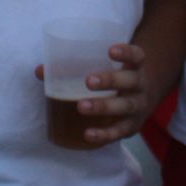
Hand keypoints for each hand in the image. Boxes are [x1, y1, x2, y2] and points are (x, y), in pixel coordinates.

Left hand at [32, 43, 148, 147]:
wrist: (144, 99)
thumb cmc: (116, 79)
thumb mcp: (104, 68)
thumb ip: (75, 66)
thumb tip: (41, 71)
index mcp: (134, 67)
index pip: (136, 56)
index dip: (126, 53)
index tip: (110, 51)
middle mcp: (140, 86)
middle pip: (130, 81)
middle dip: (110, 81)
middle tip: (88, 81)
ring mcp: (138, 107)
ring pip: (125, 106)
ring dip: (103, 107)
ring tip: (81, 106)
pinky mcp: (132, 127)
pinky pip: (119, 131)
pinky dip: (104, 134)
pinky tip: (88, 134)